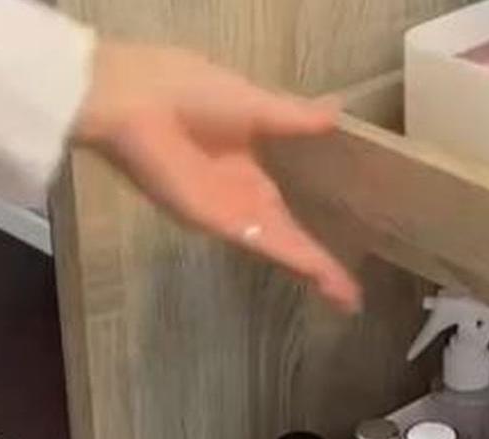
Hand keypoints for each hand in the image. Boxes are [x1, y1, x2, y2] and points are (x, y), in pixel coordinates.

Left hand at [72, 40, 361, 312]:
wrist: (137, 100)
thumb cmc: (186, 92)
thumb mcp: (254, 103)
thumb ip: (293, 118)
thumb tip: (336, 112)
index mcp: (247, 168)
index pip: (288, 208)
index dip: (314, 224)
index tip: (339, 240)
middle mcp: (239, 197)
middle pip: (288, 237)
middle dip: (319, 265)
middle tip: (351, 295)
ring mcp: (230, 213)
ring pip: (282, 247)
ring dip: (315, 271)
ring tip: (347, 297)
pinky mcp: (219, 221)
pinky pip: (266, 242)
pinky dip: (297, 258)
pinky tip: (323, 275)